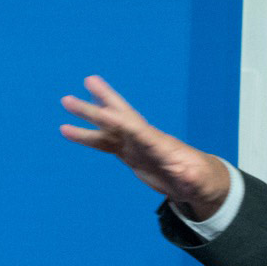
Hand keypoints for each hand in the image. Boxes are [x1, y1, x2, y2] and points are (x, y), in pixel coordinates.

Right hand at [58, 76, 230, 221]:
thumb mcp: (199, 180)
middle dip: (101, 103)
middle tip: (85, 83)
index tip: (102, 113)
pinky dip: (87, 137)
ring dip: (87, 116)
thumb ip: (192, 177)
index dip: (120, 122)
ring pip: (106, 128)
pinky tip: (69, 131)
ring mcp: (135, 145)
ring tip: (65, 102)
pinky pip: (104, 143)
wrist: (198, 182)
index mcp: (159, 144)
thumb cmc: (201, 179)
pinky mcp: (130, 154)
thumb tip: (190, 176)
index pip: (137, 130)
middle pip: (119, 116)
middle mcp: (144, 138)